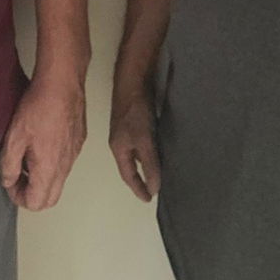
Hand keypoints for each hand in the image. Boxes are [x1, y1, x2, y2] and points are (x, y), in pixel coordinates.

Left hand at [0, 74, 85, 209]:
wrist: (62, 83)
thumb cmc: (39, 107)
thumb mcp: (14, 137)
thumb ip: (9, 165)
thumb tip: (8, 180)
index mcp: (49, 169)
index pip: (36, 203)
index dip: (18, 197)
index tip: (10, 181)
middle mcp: (65, 166)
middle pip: (50, 198)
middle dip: (32, 193)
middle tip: (18, 175)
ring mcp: (74, 154)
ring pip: (59, 181)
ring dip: (42, 178)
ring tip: (28, 156)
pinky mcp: (79, 142)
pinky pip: (66, 163)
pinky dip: (53, 163)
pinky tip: (42, 142)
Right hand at [108, 85, 160, 201]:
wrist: (133, 81)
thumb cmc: (135, 111)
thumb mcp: (144, 140)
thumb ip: (149, 164)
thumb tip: (155, 187)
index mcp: (118, 149)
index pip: (128, 176)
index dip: (138, 188)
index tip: (148, 198)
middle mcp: (121, 142)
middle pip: (131, 166)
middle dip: (141, 178)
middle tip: (154, 188)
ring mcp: (128, 131)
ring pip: (137, 154)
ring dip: (147, 164)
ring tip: (160, 172)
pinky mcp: (136, 121)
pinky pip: (143, 143)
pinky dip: (151, 150)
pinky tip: (161, 149)